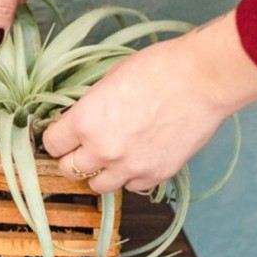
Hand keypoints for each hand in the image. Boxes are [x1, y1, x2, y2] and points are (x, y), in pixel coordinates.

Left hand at [42, 11, 256, 192]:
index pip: (52, 145)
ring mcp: (131, 167)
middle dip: (73, 158)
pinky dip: (130, 176)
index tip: (63, 134)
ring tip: (111, 155)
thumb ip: (88, 108)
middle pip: (68, 170)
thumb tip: (77, 121)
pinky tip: (136, 157)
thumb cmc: (157, 69)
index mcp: (85, 122)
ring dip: (99, 172)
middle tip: (83, 146)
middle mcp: (103, 150)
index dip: (56, 138)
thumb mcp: (107, 81)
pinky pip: (131, 187)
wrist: (204, 79)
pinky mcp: (157, 174)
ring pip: (98, 186)